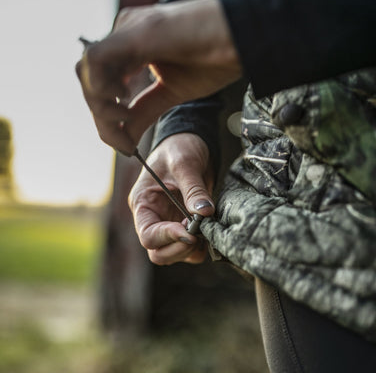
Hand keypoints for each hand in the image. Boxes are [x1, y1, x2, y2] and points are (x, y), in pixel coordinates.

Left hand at [76, 0, 240, 154]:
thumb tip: (125, 139)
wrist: (242, 38)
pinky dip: (102, 88)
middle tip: (123, 142)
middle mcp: (124, 36)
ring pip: (87, 73)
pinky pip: (95, 61)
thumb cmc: (215, 59)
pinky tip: (124, 101)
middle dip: (102, 118)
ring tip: (127, 121)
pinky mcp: (135, 31)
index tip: (124, 145)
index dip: (107, 118)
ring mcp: (127, 30)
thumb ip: (145, 111)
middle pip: (90, 81)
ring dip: (101, 107)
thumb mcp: (172, 94)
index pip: (102, 85)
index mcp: (132, 48)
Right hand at [128, 133, 213, 264]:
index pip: (148, 235)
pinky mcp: (185, 224)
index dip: (167, 238)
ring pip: (175, 254)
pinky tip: (210, 230)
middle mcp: (154, 218)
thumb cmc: (179, 148)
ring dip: (192, 249)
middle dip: (179, 248)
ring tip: (205, 229)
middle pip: (159, 253)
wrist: (191, 142)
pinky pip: (191, 248)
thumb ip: (194, 189)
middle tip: (198, 234)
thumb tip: (204, 213)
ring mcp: (169, 223)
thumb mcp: (185, 164)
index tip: (189, 231)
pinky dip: (201, 246)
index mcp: (143, 204)